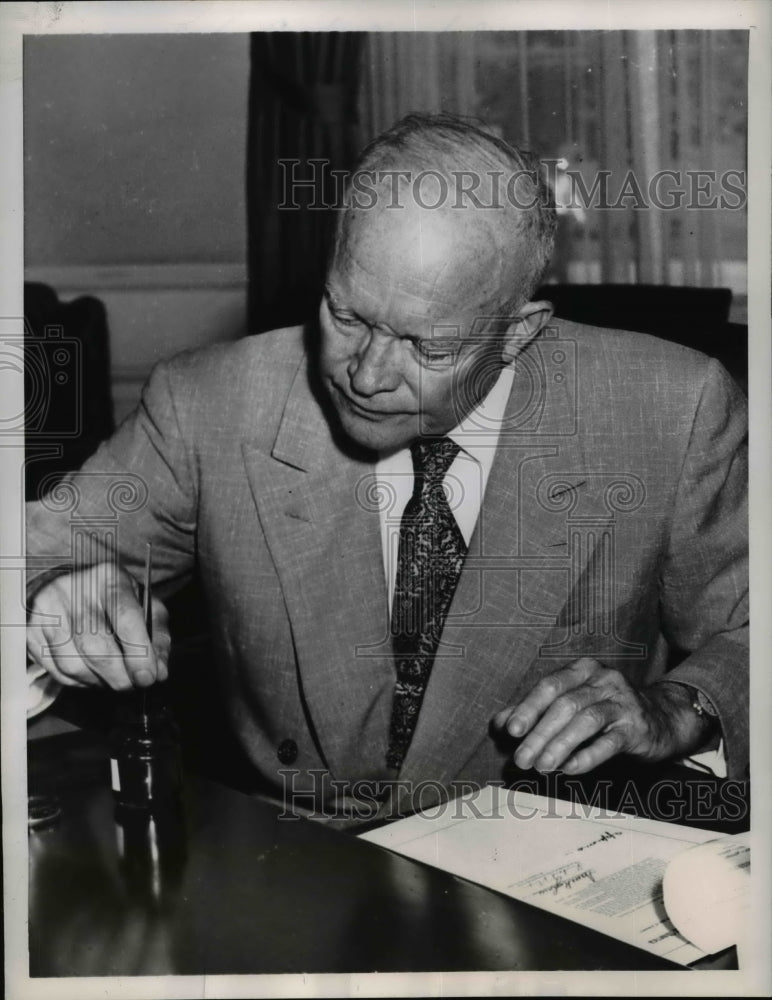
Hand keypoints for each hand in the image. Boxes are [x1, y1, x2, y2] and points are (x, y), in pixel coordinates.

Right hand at [27, 562, 169, 690]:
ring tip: (113, 680)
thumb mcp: (142, 604)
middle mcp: (73, 590)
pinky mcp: (30, 630)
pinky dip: (79, 682)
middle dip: (120, 676)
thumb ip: (157, 636)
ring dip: (99, 682)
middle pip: (97, 647)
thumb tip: (159, 671)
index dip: (139, 653)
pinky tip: (92, 675)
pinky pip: (56, 671)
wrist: (67, 584)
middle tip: (133, 685)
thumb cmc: (111, 598)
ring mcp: (47, 611)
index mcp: (108, 577)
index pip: (125, 617)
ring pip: (74, 664)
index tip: (148, 676)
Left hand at [493, 658, 709, 773]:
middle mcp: (603, 680)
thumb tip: (499, 722)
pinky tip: (569, 769)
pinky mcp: (638, 728)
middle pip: (565, 704)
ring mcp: (623, 702)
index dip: (529, 707)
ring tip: (541, 766)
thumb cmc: (607, 711)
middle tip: (521, 758)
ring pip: (586, 721)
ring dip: (559, 745)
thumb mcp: (572, 703)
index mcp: (582, 670)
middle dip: (540, 733)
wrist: (662, 719)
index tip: (511, 730)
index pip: (550, 685)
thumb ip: (536, 711)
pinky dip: (587, 756)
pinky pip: (610, 742)